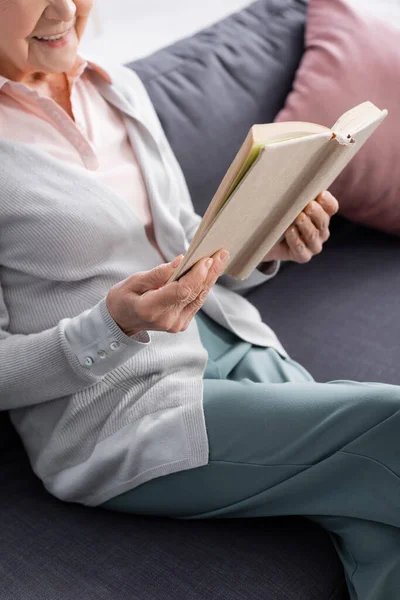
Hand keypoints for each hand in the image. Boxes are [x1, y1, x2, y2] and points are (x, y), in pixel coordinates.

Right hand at [105, 249, 229, 335]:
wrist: (121, 322)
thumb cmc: (124, 298)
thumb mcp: (134, 281)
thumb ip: (158, 273)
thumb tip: (181, 261)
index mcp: (151, 309)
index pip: (181, 291)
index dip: (196, 275)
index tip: (207, 259)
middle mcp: (167, 319)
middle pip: (194, 293)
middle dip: (209, 272)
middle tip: (221, 253)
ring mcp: (176, 324)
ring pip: (199, 298)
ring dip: (210, 278)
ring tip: (220, 258)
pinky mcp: (182, 324)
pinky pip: (196, 302)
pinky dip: (203, 286)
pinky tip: (211, 272)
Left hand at [261, 191, 338, 263]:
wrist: (264, 240)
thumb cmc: (278, 217)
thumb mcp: (286, 203)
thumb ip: (293, 194)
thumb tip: (293, 173)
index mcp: (321, 214)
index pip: (332, 207)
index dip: (328, 201)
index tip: (320, 194)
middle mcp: (321, 231)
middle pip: (323, 221)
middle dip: (316, 213)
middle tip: (308, 205)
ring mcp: (313, 245)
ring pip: (313, 236)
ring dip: (306, 226)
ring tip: (298, 217)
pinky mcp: (302, 256)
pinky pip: (301, 250)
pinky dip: (296, 240)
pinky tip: (290, 231)